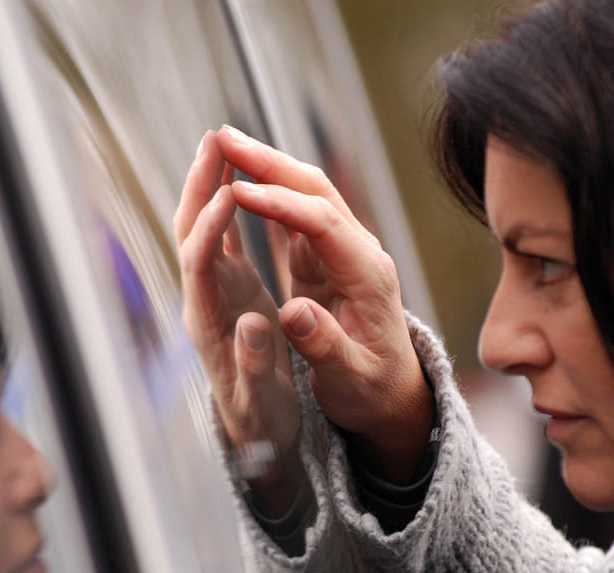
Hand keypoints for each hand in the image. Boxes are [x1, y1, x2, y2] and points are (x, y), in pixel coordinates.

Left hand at [174, 131, 301, 510]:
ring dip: (210, 183)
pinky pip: (225, 236)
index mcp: (209, 324)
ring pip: (205, 227)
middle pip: (190, 232)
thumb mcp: (262, 400)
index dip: (211, 229)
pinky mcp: (231, 285)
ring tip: (224, 141)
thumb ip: (256, 363)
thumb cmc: (262, 419)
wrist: (257, 429)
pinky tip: (240, 173)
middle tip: (213, 141)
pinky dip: (229, 202)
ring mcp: (215, 288)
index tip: (228, 194)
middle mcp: (204, 298)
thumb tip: (255, 324)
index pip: (200, 265)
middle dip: (198, 186)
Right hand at [215, 125, 433, 483]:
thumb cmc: (370, 390)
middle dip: (268, 162)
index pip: (322, 223)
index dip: (279, 204)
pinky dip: (267, 188)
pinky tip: (237, 173)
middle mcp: (360, 252)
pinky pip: (296, 210)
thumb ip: (324, 347)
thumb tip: (293, 313)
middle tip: (221, 137)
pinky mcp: (328, 255)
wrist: (392, 394)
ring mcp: (345, 249)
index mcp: (368, 277)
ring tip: (221, 143)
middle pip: (315, 191)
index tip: (236, 192)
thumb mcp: (351, 379)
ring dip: (265, 165)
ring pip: (305, 192)